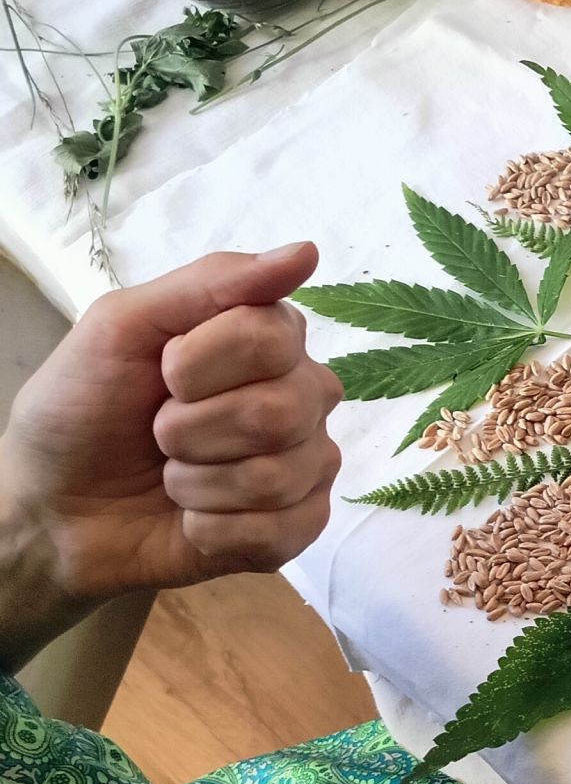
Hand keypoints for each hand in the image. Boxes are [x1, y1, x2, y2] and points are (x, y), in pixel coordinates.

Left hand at [0, 245, 340, 658]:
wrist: (51, 508)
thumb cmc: (83, 409)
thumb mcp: (121, 326)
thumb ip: (211, 283)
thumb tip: (306, 252)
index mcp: (267, 340)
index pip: (275, 338)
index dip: (201, 364)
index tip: (160, 373)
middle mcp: (300, 398)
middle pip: (284, 410)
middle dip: (193, 429)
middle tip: (157, 433)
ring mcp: (303, 466)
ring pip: (280, 476)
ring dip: (197, 482)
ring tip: (169, 478)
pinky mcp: (293, 530)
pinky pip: (282, 532)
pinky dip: (215, 530)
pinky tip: (191, 520)